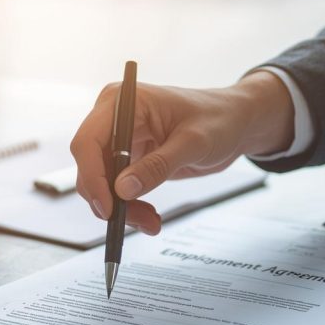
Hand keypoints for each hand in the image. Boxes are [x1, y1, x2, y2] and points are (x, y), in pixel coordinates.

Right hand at [71, 71, 294, 233]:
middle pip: (90, 166)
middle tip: (140, 221)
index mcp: (123, 102)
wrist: (236, 123)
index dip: (92, 177)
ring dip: (122, 208)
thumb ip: (158, 166)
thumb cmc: (219, 119)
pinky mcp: (129, 159)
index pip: (88, 141)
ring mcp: (120, 140)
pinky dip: (129, 206)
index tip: (108, 208)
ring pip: (101, 183)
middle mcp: (113, 118)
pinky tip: (149, 216)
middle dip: (109, 199)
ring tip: (151, 222)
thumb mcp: (193, 144)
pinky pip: (117, 188)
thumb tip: (123, 189)